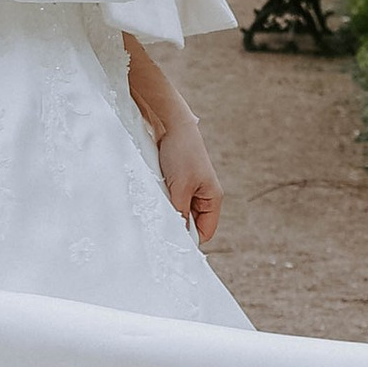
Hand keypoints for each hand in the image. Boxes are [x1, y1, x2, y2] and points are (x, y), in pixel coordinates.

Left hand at [152, 105, 221, 245]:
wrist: (170, 124)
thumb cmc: (181, 153)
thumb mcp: (180, 188)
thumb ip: (180, 214)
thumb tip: (178, 236)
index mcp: (213, 198)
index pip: (205, 231)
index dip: (189, 239)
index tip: (170, 243)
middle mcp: (204, 195)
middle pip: (191, 223)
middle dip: (176, 224)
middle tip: (159, 225)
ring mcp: (190, 188)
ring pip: (178, 212)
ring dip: (168, 211)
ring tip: (157, 206)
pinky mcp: (177, 182)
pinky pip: (170, 200)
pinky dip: (162, 201)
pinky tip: (154, 196)